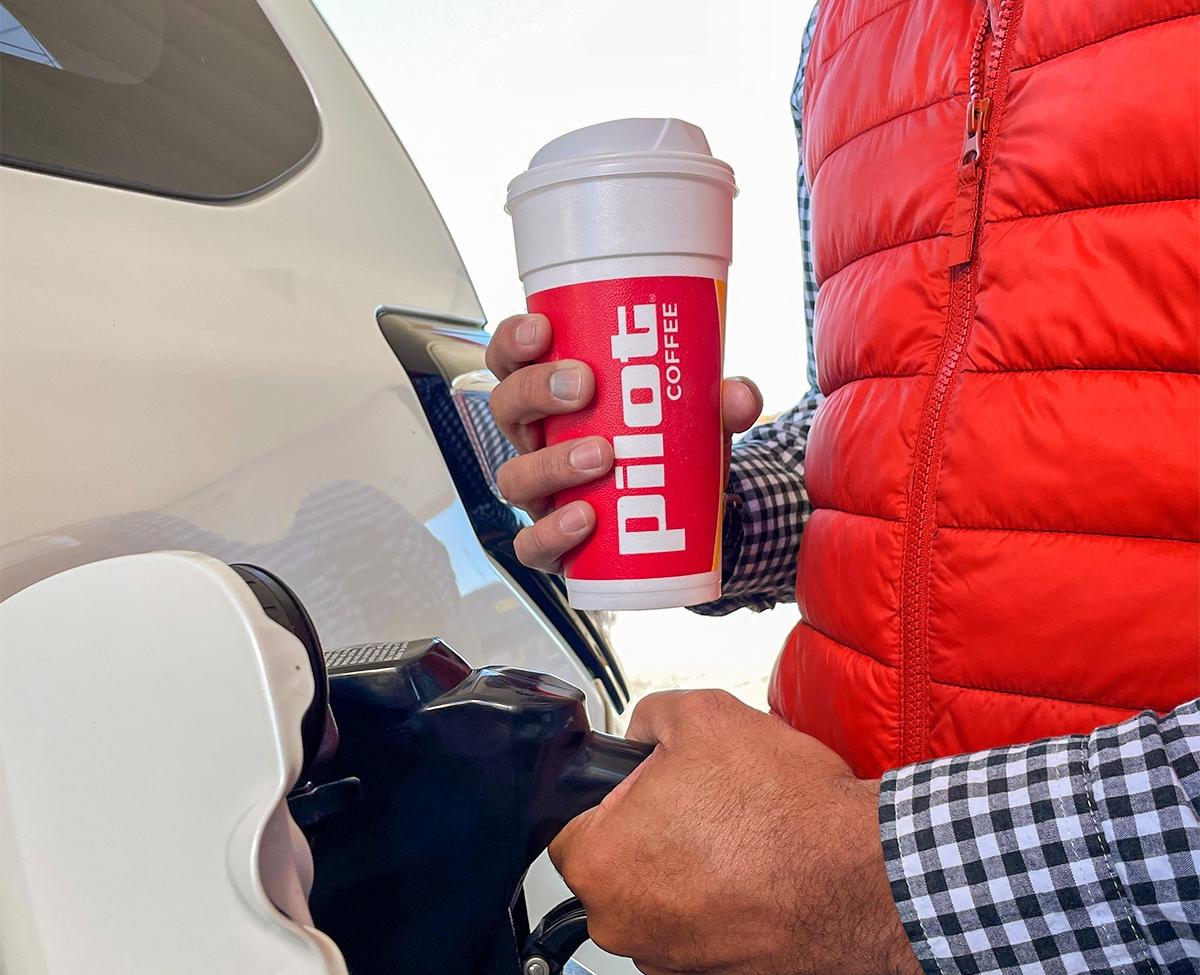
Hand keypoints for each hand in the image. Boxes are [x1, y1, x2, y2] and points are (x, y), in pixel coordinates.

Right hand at [485, 313, 761, 571]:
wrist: (679, 523)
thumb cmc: (665, 451)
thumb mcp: (693, 418)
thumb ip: (719, 401)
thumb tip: (738, 395)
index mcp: (553, 398)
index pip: (511, 361)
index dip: (512, 341)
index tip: (543, 328)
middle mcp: (535, 442)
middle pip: (506, 407)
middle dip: (536, 390)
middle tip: (584, 386)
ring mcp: (540, 494)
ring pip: (514, 476)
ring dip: (552, 462)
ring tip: (602, 455)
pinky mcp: (552, 544)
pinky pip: (531, 544)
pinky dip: (552, 532)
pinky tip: (585, 518)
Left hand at [548, 690, 921, 974]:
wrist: (863, 877)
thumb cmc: (787, 812)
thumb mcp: (703, 716)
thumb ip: (650, 716)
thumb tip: (641, 728)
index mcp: (601, 862)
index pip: (570, 821)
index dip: (613, 793)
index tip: (646, 787)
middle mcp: (624, 924)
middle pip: (617, 861)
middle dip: (652, 829)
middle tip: (703, 802)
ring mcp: (670, 958)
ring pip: (660, 895)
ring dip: (688, 867)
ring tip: (738, 835)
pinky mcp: (714, 974)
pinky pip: (699, 925)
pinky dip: (720, 900)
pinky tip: (756, 869)